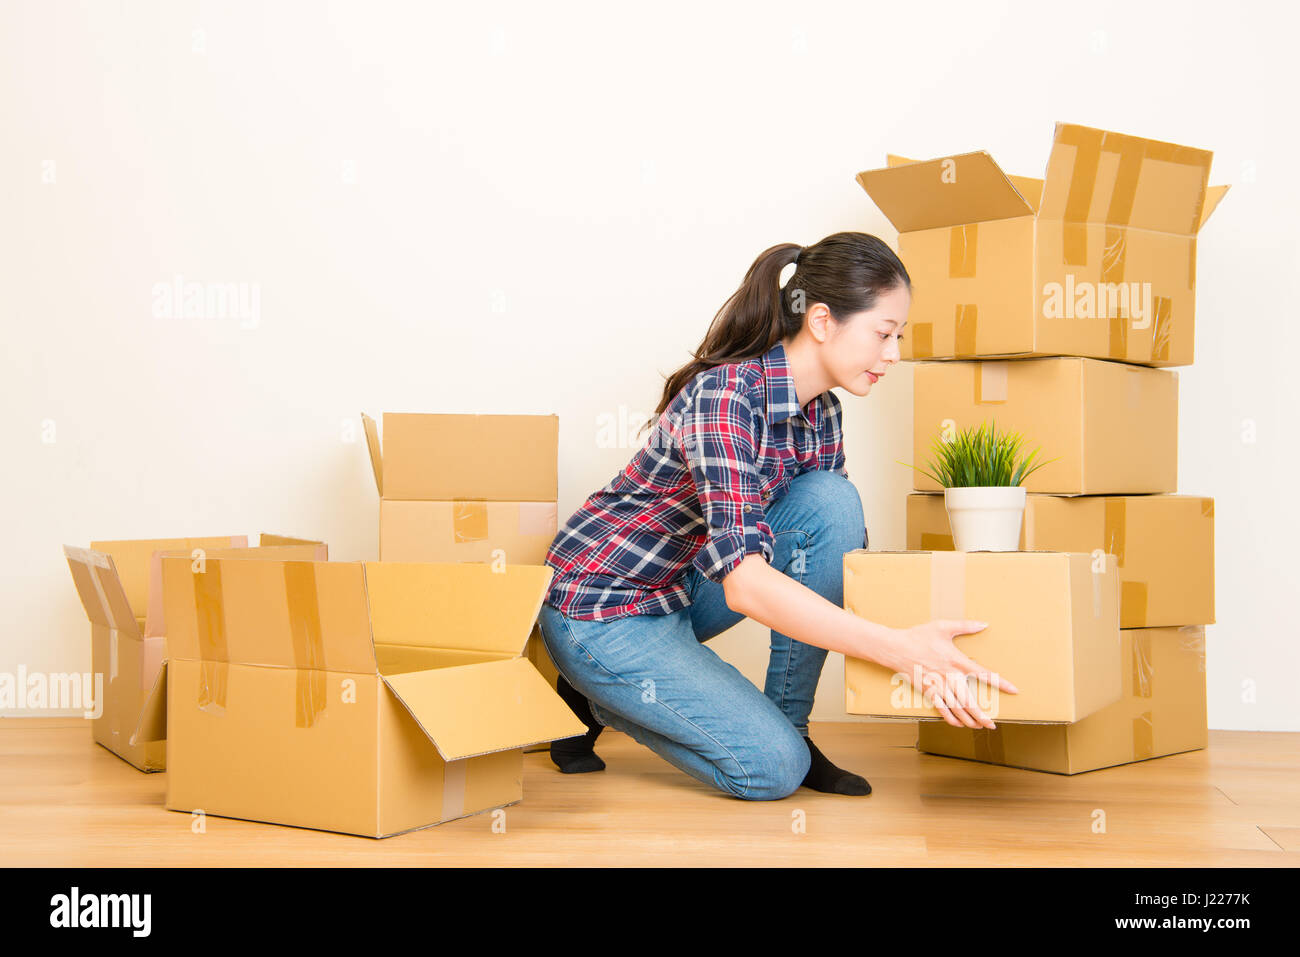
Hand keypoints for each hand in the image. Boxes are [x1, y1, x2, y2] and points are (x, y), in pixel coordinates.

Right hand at [884, 620, 1018, 729]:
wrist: (895, 648)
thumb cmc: (918, 636)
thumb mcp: (942, 626)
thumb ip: (965, 626)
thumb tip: (984, 624)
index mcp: (956, 661)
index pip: (983, 674)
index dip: (1000, 683)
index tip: (1013, 690)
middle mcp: (949, 676)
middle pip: (969, 701)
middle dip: (982, 715)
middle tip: (992, 725)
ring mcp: (937, 685)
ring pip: (957, 708)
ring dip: (969, 719)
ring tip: (979, 727)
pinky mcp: (927, 691)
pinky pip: (941, 708)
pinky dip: (951, 718)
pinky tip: (958, 724)